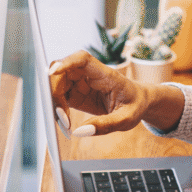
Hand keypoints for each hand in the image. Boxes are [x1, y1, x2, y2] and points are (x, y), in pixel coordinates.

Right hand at [48, 50, 183, 135]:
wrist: (138, 102)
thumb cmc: (135, 105)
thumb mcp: (126, 119)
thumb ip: (105, 125)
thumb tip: (80, 132)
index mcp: (105, 74)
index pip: (82, 59)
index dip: (66, 62)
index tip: (53, 72)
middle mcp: (89, 74)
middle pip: (62, 71)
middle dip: (55, 92)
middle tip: (62, 117)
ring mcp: (81, 82)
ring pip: (57, 83)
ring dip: (54, 102)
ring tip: (65, 125)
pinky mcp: (76, 93)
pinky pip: (59, 96)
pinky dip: (57, 109)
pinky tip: (65, 124)